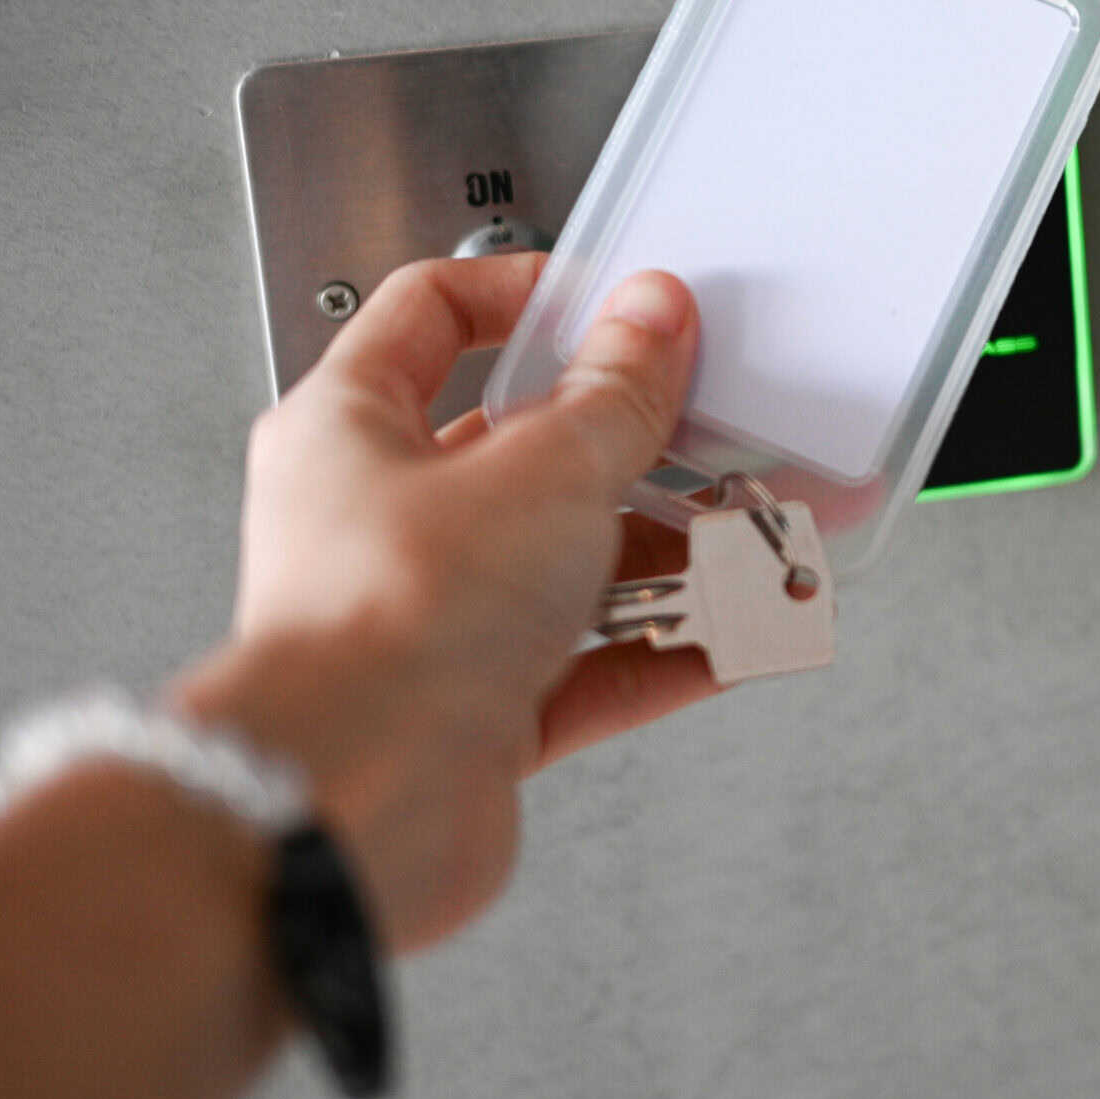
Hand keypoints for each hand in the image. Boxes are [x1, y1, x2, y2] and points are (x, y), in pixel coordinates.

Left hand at [170, 254, 719, 951]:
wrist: (355, 802)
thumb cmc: (386, 622)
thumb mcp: (542, 469)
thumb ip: (613, 394)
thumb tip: (648, 324)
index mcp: (348, 429)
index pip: (431, 317)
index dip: (528, 295)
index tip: (614, 304)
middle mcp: (377, 523)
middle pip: (523, 454)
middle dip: (635, 449)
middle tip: (713, 433)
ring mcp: (428, 622)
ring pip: (566, 567)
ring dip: (668, 556)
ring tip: (751, 541)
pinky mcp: (474, 715)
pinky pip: (588, 668)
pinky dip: (665, 651)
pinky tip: (731, 638)